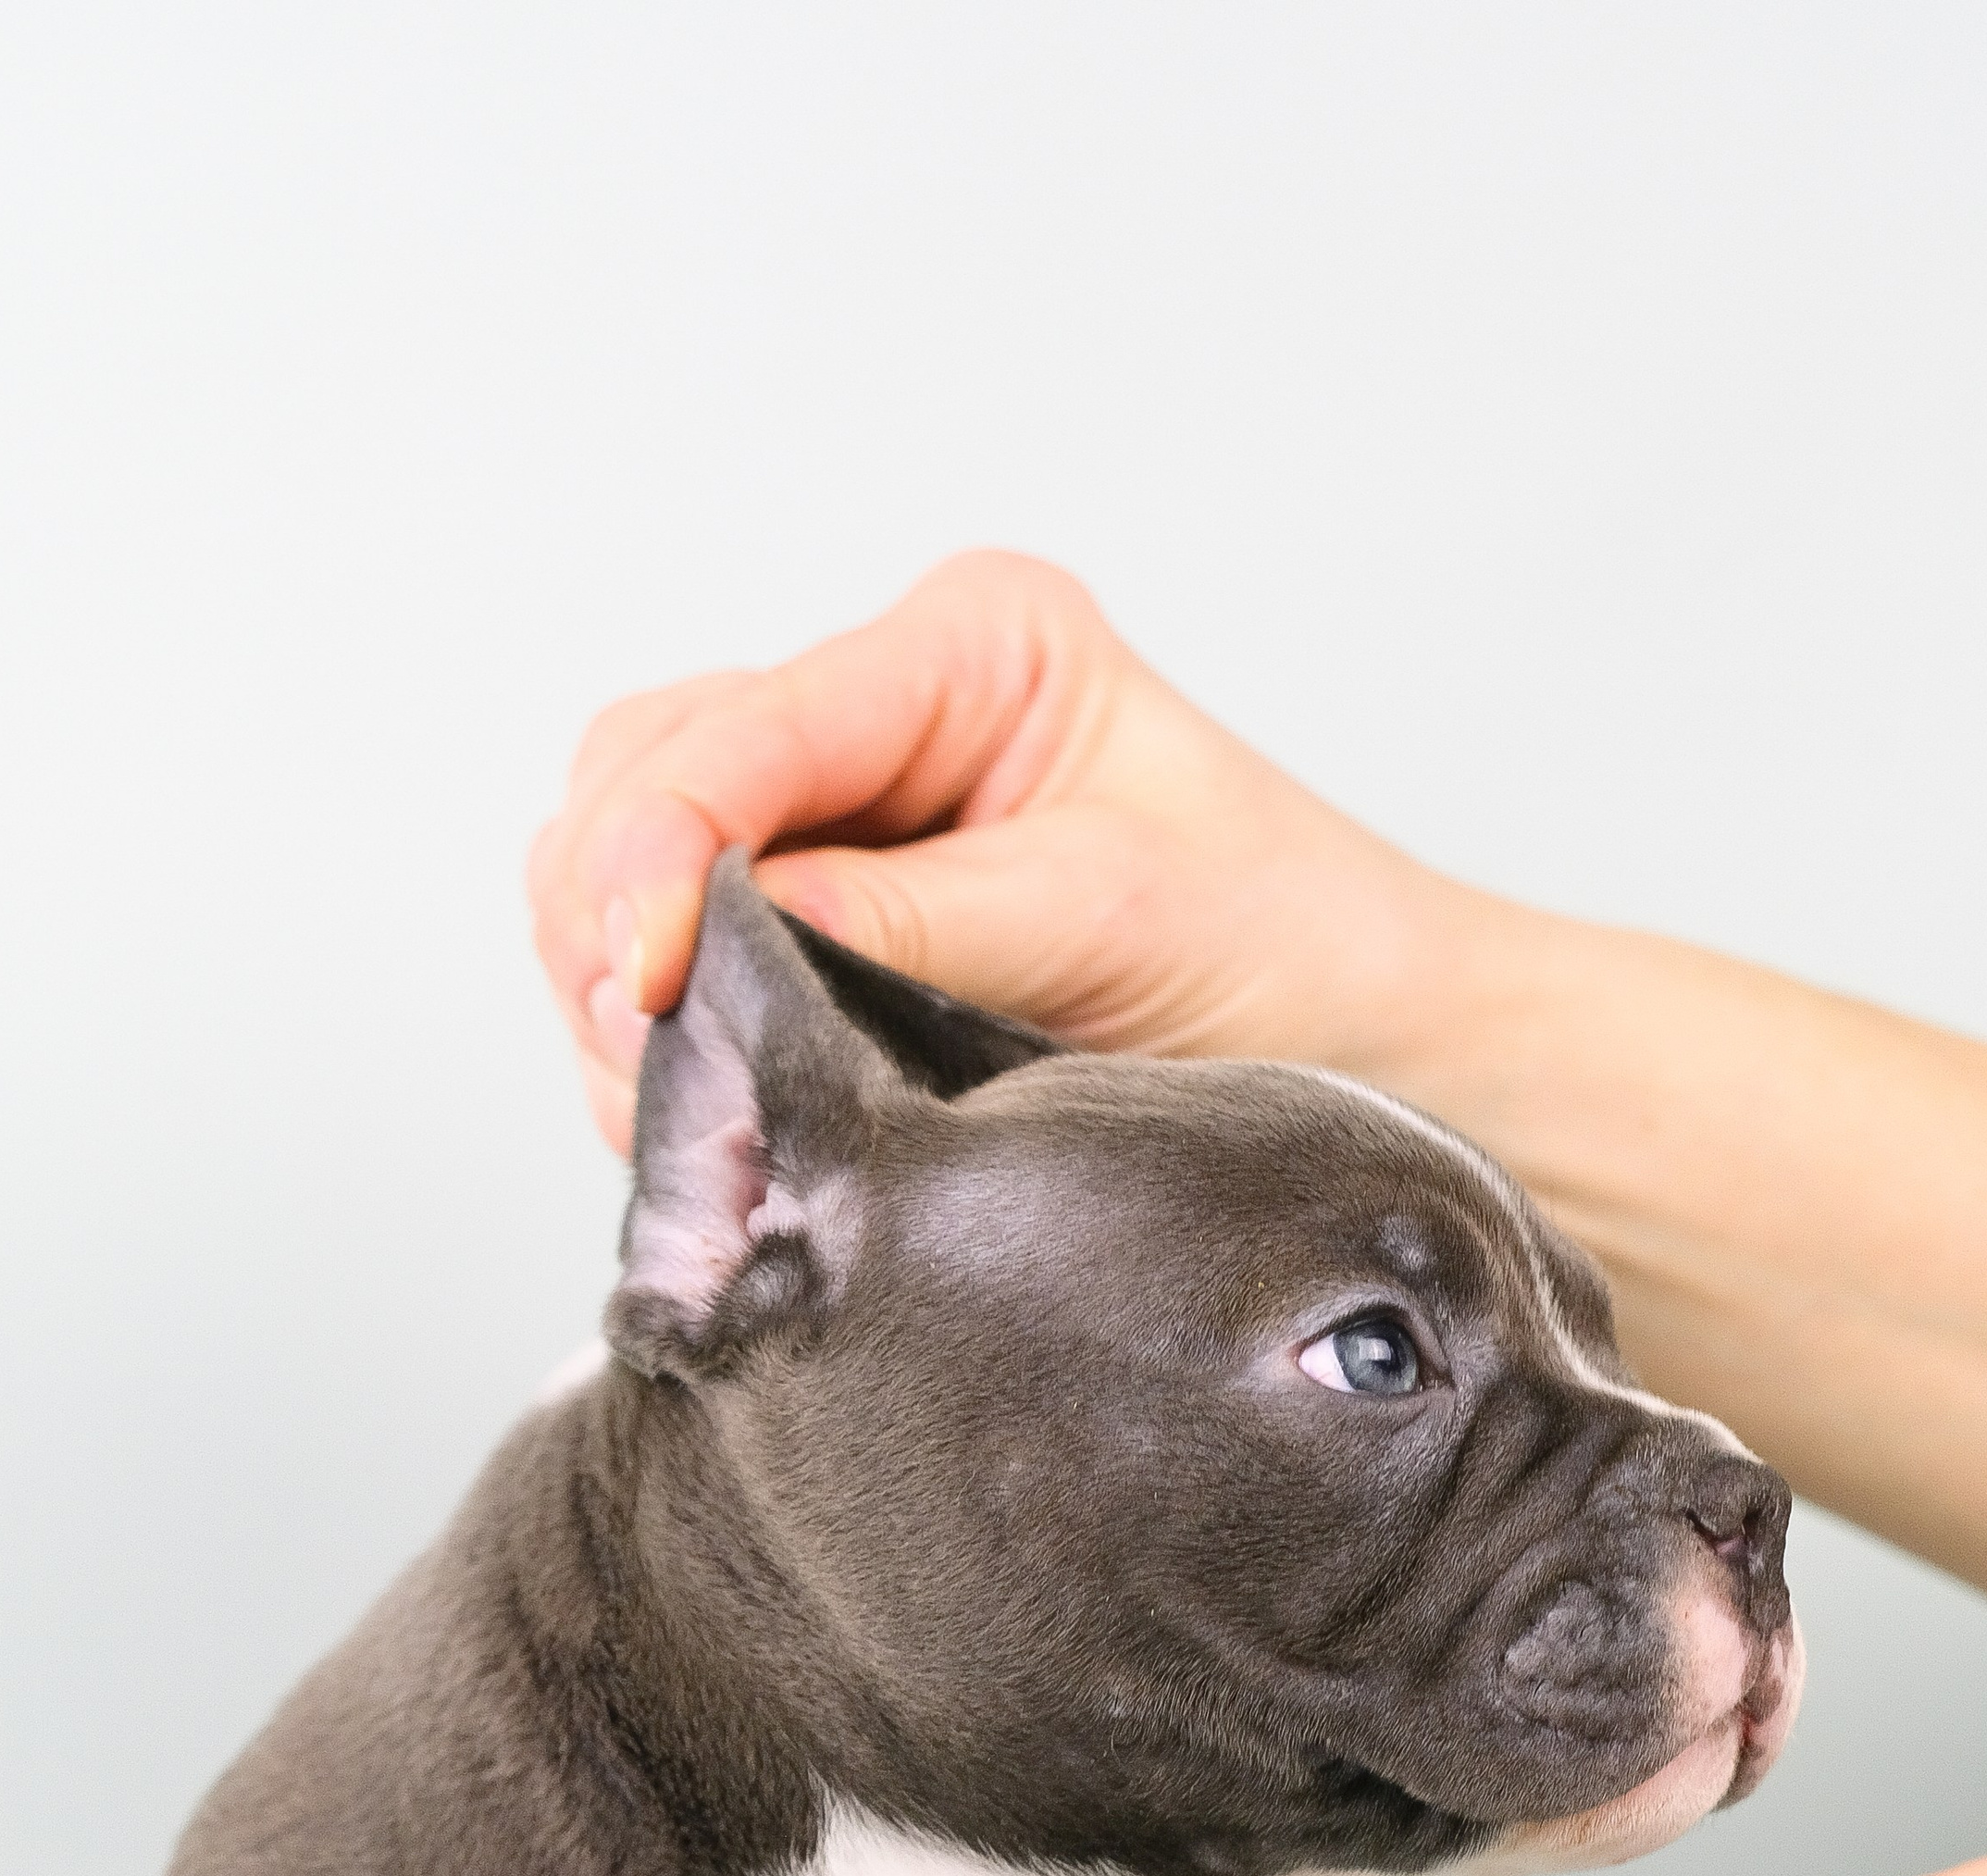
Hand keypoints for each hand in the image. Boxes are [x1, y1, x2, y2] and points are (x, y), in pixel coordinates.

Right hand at [525, 549, 1472, 1151]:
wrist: (1376, 1058)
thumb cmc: (1288, 959)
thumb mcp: (1104, 922)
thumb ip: (904, 923)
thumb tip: (718, 951)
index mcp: (970, 648)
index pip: (743, 730)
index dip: (662, 854)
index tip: (644, 979)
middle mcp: (881, 715)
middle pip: (638, 779)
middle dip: (610, 920)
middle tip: (644, 1055)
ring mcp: (837, 821)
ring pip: (617, 872)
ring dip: (616, 993)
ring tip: (683, 1104)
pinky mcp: (819, 931)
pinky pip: (666, 971)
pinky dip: (656, 1048)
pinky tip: (712, 1115)